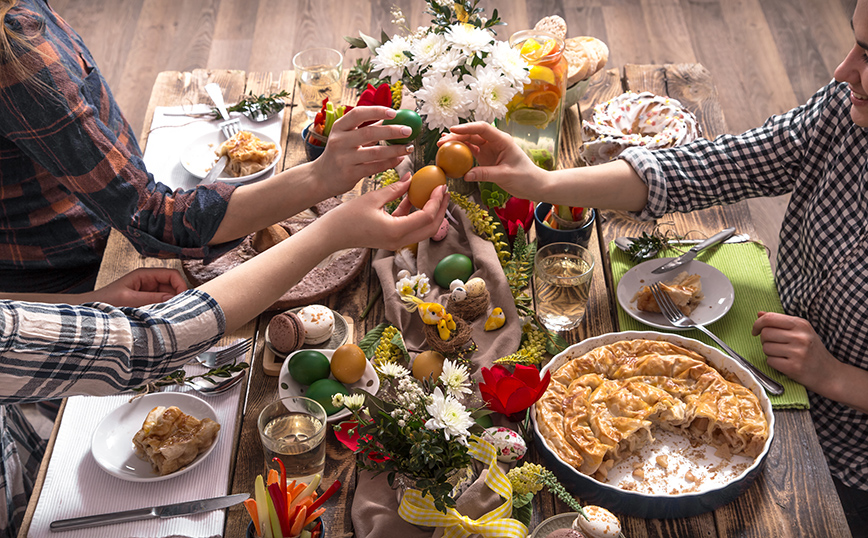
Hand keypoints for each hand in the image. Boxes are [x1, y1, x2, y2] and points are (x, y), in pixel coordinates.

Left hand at [86, 267, 187, 306]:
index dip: (180, 285)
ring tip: (172, 314)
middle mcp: (149, 281)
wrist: (92, 309)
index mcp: (145, 274)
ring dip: (172, 303)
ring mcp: (149, 292)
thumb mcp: (129, 299)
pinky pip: (162, 303)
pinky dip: (165, 309)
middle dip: (178, 295)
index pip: (172, 275)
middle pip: (173, 285)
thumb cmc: (106, 301)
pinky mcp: (147, 301)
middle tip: (180, 309)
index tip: (183, 298)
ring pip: (169, 295)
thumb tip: (173, 299)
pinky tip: (165, 316)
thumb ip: (151, 298)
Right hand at [313, 106, 415, 195]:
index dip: (377, 111)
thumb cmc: (339, 154)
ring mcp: (344, 158)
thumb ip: (366, 128)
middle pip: (370, 132)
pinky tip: (400, 159)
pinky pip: (375, 167)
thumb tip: (390, 116)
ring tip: (409, 147)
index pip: (358, 114)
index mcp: (339, 128)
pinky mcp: (350, 173)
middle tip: (408, 130)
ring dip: (395, 149)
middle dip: (392, 130)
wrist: (321, 177)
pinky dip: (390, 163)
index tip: (394, 112)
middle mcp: (340, 141)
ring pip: (375, 152)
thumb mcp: (346, 137)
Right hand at [318, 172, 449, 251]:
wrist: (332, 234)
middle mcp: (399, 241)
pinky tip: (414, 197)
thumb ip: (395, 189)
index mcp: (396, 231)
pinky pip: (410, 227)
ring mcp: (396, 242)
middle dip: (440, 209)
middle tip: (444, 191)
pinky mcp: (392, 239)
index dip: (436, 200)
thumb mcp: (373, 198)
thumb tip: (411, 177)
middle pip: (431, 228)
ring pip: (423, 230)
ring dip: (431, 212)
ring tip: (435, 193)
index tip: (440, 186)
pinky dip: (416, 214)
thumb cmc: (348, 216)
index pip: (426, 217)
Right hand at [441, 122, 549, 199]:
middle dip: (456, 136)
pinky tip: (450, 155)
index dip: (467, 128)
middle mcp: (495, 142)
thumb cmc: (525, 177)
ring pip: (470, 143)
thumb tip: (465, 175)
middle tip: (441, 142)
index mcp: (502, 140)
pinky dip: (461, 154)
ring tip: (441, 146)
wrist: (534, 185)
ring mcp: (490, 150)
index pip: (482, 129)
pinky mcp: (487, 158)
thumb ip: (485, 174)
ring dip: (456, 144)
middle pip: (473, 134)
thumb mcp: (505, 176)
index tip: (452, 130)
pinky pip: (471, 153)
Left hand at [751, 311, 838, 391]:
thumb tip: (759, 314)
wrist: (829, 373)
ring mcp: (798, 352)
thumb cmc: (812, 350)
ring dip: (769, 352)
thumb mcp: (801, 331)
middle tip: (775, 345)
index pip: (769, 318)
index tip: (755, 330)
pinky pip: (770, 361)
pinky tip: (785, 363)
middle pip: (765, 333)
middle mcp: (800, 336)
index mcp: (801, 324)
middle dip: (765, 340)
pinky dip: (773, 363)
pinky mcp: (793, 367)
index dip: (757, 324)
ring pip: (766, 348)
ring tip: (783, 355)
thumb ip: (780, 321)